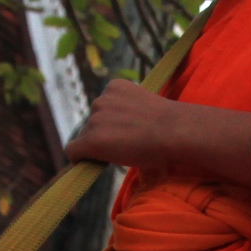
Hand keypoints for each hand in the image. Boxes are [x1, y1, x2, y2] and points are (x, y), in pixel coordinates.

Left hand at [64, 84, 250, 183]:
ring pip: (88, 137)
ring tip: (125, 154)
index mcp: (115, 87)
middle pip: (94, 123)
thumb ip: (136, 115)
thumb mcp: (152, 110)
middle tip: (129, 147)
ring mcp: (95, 119)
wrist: (176, 132)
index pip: (104, 108)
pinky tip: (90, 164)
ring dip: (101, 146)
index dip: (115, 125)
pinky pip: (74, 151)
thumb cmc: (173, 125)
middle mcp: (101, 99)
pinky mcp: (91, 139)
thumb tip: (142, 137)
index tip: (130, 135)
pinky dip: (79, 158)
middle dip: (106, 135)